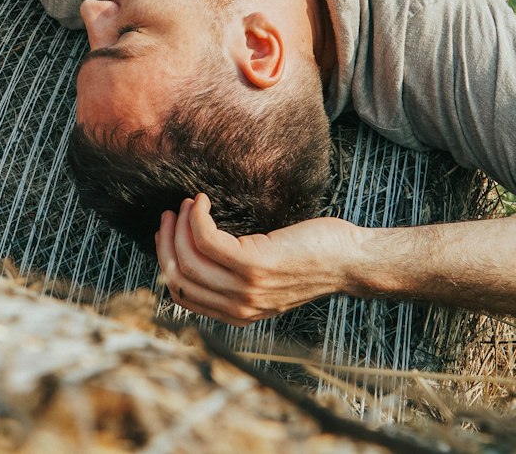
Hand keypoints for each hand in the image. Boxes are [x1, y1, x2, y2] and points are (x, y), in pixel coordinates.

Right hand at [155, 194, 362, 324]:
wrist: (349, 261)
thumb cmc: (312, 260)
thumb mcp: (268, 279)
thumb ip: (236, 278)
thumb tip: (200, 250)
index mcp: (239, 313)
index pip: (182, 296)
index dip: (167, 262)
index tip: (167, 235)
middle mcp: (239, 306)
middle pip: (179, 277)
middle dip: (166, 242)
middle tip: (170, 215)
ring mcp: (246, 287)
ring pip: (189, 257)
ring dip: (180, 226)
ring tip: (188, 205)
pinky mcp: (254, 264)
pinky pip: (208, 239)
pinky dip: (198, 217)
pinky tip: (203, 202)